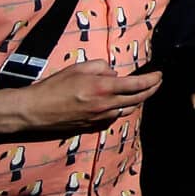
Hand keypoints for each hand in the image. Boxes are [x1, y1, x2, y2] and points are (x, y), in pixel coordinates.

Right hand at [12, 60, 159, 137]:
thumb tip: (114, 74)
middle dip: (151, 90)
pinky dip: (119, 110)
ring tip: (139, 92)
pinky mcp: (92, 127)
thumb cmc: (54, 86)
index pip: (137, 84)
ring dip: (136, 101)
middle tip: (157, 82)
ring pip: (126, 110)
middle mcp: (106, 105)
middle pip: (138, 99)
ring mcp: (100, 119)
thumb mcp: (78, 68)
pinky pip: (113, 118)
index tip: (160, 75)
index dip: (153, 79)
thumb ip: (101, 67)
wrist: (34, 111)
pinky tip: (117, 104)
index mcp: (103, 88)